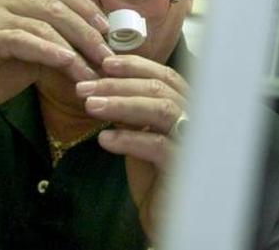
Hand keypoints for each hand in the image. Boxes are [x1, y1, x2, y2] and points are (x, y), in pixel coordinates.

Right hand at [0, 0, 114, 130]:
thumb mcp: (29, 56)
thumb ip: (55, 45)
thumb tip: (95, 47)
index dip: (87, 9)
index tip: (109, 31)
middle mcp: (0, 0)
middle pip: (56, 6)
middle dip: (87, 31)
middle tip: (108, 56)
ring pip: (43, 23)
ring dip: (74, 48)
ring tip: (92, 70)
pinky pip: (22, 39)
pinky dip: (48, 51)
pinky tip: (67, 63)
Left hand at [76, 55, 188, 240]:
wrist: (163, 213)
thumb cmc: (153, 174)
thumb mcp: (140, 134)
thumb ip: (132, 110)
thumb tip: (103, 82)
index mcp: (185, 107)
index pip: (165, 76)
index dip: (136, 66)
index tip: (105, 63)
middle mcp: (194, 119)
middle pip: (159, 89)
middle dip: (118, 85)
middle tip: (84, 88)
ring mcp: (191, 141)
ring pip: (160, 110)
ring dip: (122, 104)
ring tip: (90, 106)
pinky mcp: (183, 165)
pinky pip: (157, 145)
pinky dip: (130, 139)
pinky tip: (104, 140)